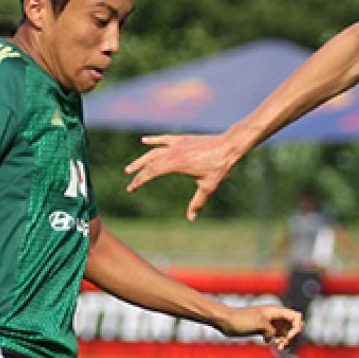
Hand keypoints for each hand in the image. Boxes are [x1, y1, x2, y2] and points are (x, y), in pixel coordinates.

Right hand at [126, 133, 243, 220]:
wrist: (229, 145)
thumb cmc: (219, 166)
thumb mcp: (208, 187)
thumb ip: (197, 202)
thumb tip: (191, 219)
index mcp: (176, 164)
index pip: (151, 173)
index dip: (139, 181)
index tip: (131, 188)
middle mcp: (173, 152)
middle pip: (149, 162)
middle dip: (138, 172)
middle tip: (129, 180)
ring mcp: (177, 144)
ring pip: (154, 151)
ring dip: (142, 159)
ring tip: (131, 167)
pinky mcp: (183, 139)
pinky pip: (164, 139)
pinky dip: (153, 140)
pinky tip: (144, 140)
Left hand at [220, 304, 303, 350]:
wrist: (225, 320)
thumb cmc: (241, 320)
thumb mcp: (259, 324)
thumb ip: (272, 330)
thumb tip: (274, 338)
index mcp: (275, 311)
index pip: (296, 317)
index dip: (296, 328)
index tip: (287, 337)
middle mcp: (274, 316)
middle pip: (293, 325)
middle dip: (292, 335)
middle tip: (284, 343)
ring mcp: (269, 323)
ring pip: (285, 331)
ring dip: (286, 339)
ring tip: (279, 347)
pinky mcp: (263, 329)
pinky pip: (276, 335)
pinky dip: (278, 340)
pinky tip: (275, 346)